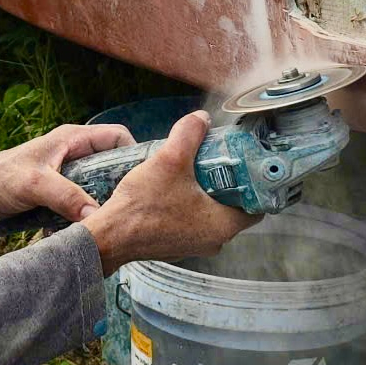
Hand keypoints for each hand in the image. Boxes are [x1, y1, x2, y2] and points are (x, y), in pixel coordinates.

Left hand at [0, 122, 135, 222]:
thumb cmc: (1, 178)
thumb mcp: (35, 185)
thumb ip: (65, 197)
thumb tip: (95, 216)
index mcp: (74, 139)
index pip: (118, 137)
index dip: (134, 154)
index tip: (139, 181)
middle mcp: (77, 152)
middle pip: (115, 163)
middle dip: (123, 184)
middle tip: (128, 207)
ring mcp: (72, 171)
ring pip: (103, 183)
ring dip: (106, 201)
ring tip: (112, 220)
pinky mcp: (65, 189)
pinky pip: (88, 197)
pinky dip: (90, 211)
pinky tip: (91, 227)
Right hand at [82, 112, 257, 274]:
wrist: (109, 236)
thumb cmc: (141, 208)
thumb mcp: (170, 159)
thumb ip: (190, 133)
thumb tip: (200, 119)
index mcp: (223, 225)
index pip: (256, 207)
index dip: (253, 185)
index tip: (245, 167)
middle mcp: (212, 241)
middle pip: (232, 208)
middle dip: (225, 184)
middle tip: (216, 162)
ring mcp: (192, 245)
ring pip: (209, 215)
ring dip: (204, 194)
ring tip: (191, 171)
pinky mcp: (174, 245)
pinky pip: (190, 222)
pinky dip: (186, 205)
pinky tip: (171, 188)